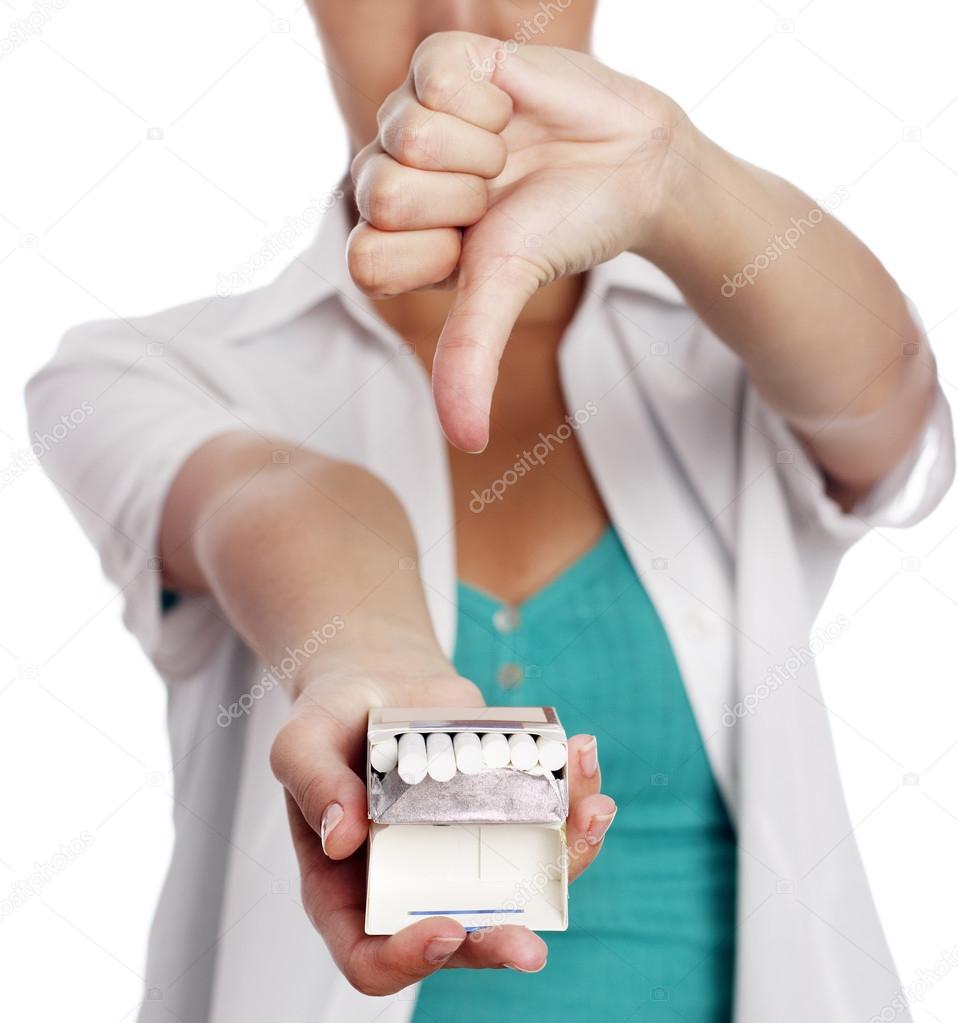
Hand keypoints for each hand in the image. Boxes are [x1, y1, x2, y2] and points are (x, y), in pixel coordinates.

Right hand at [269, 660, 615, 994]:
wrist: (380, 681)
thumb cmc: (331, 719)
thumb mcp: (302, 740)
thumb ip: (311, 781)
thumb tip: (341, 836)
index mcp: (347, 889)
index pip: (370, 957)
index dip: (406, 960)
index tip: (442, 929)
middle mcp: (412, 884)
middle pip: (458, 939)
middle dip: (499, 943)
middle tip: (531, 945)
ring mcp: (464, 853)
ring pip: (522, 886)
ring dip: (567, 859)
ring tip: (592, 811)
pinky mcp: (502, 815)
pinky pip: (546, 827)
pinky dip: (574, 798)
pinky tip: (582, 757)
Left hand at [348, 30, 691, 451]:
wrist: (631, 167)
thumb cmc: (564, 231)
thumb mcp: (506, 294)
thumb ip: (470, 359)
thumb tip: (466, 443)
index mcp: (393, 241)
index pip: (365, 258)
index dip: (436, 254)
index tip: (481, 246)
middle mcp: (391, 178)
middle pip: (381, 195)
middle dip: (463, 203)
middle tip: (499, 194)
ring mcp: (411, 118)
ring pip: (410, 134)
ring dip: (484, 151)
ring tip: (508, 152)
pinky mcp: (442, 62)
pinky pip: (436, 75)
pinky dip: (493, 96)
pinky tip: (511, 106)